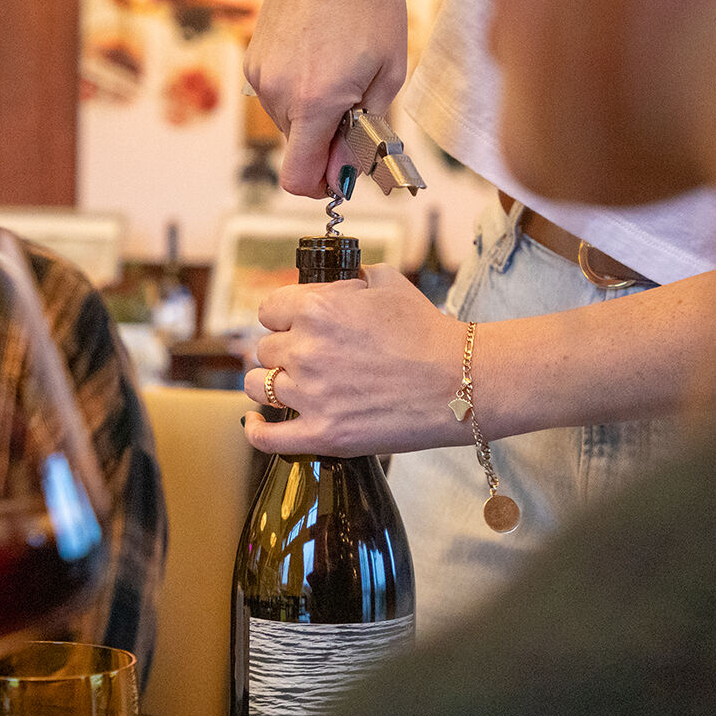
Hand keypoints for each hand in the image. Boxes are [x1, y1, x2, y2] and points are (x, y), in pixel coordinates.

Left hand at [243, 266, 465, 456]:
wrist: (461, 383)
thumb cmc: (428, 334)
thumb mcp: (389, 284)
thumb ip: (351, 278)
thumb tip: (334, 283)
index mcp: (317, 309)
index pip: (269, 311)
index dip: (283, 317)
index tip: (294, 326)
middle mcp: (306, 351)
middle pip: (264, 349)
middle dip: (283, 350)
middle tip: (309, 358)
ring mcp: (310, 395)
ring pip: (258, 387)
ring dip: (270, 384)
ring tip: (289, 385)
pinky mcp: (321, 433)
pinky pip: (266, 437)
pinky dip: (256, 430)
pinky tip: (255, 423)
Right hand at [244, 0, 407, 196]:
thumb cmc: (368, 1)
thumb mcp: (388, 72)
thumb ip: (364, 132)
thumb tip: (344, 173)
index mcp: (314, 104)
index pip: (298, 179)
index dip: (321, 186)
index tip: (339, 175)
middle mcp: (279, 96)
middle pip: (298, 151)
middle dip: (325, 142)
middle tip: (353, 107)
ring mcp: (262, 78)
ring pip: (288, 124)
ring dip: (312, 114)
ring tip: (336, 72)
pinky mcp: (254, 61)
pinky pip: (276, 96)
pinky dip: (296, 91)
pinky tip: (315, 58)